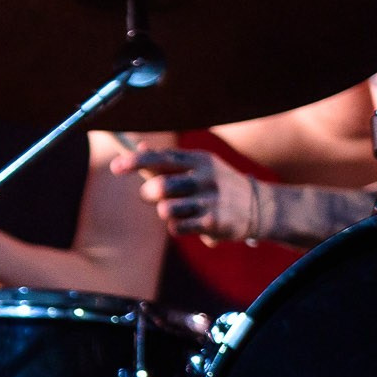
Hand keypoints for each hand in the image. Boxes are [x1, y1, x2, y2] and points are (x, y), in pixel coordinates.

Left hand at [110, 146, 262, 241]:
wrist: (261, 208)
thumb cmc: (218, 186)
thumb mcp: (200, 167)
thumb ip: (167, 161)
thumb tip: (136, 148)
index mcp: (200, 160)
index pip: (163, 158)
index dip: (136, 162)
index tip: (115, 167)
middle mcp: (206, 177)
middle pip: (159, 187)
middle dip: (148, 194)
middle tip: (153, 196)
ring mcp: (211, 200)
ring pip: (165, 210)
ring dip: (164, 212)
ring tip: (178, 210)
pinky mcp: (214, 222)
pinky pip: (176, 228)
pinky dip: (177, 227)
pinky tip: (190, 223)